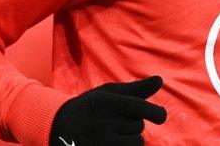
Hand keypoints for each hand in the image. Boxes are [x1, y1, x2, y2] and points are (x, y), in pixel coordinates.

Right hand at [49, 75, 166, 145]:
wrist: (58, 128)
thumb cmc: (91, 107)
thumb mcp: (108, 93)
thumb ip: (136, 90)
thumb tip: (160, 80)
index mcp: (105, 102)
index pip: (139, 108)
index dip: (155, 113)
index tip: (160, 116)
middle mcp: (102, 123)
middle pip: (138, 126)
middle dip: (131, 124)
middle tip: (112, 121)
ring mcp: (100, 143)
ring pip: (136, 142)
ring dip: (131, 139)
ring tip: (112, 133)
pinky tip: (113, 142)